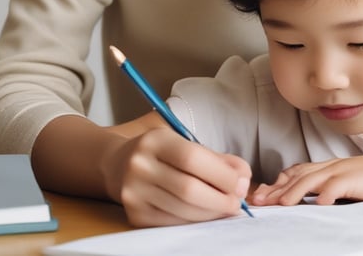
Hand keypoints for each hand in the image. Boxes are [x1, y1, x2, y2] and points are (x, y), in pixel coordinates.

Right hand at [103, 126, 250, 226]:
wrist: (120, 164)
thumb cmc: (164, 152)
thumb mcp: (187, 143)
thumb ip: (218, 158)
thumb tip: (243, 178)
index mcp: (156, 140)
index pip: (192, 158)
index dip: (221, 173)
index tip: (241, 182)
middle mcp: (140, 165)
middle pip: (188, 189)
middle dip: (220, 198)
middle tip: (237, 202)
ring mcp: (134, 192)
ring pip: (182, 209)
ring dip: (211, 212)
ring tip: (226, 207)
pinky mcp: (134, 214)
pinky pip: (172, 222)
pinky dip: (195, 220)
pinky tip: (206, 214)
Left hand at [251, 155, 362, 206]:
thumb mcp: (346, 181)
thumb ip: (329, 186)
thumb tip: (312, 200)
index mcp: (328, 166)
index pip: (296, 171)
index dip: (277, 182)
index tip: (262, 195)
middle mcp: (330, 166)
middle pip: (297, 176)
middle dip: (276, 188)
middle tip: (258, 201)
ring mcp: (342, 171)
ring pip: (311, 180)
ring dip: (293, 192)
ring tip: (280, 204)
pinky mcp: (354, 179)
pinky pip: (336, 186)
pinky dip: (325, 194)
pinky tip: (318, 204)